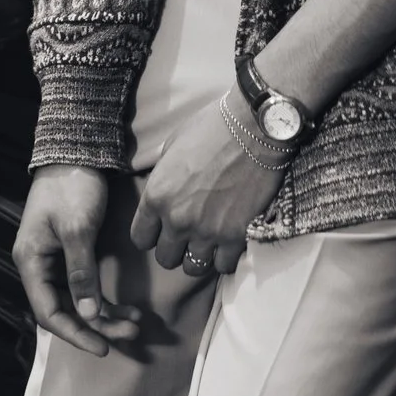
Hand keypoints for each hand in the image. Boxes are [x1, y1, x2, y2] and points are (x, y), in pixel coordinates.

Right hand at [14, 165, 141, 355]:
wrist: (77, 149)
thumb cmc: (72, 186)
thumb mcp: (77, 229)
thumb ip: (81, 273)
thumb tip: (89, 315)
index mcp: (31, 262)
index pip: (48, 313)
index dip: (76, 333)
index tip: (104, 346)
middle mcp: (40, 266)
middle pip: (65, 310)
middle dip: (97, 326)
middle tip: (131, 333)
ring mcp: (55, 260)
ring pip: (79, 301)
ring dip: (105, 315)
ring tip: (136, 323)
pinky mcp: (72, 252)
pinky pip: (86, 286)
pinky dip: (105, 298)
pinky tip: (128, 306)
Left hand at [129, 93, 286, 278]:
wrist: (254, 127)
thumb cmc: (212, 128)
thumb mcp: (173, 145)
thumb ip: (163, 176)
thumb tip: (162, 188)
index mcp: (156, 196)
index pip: (140, 238)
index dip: (152, 234)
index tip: (162, 228)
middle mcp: (177, 219)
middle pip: (166, 258)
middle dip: (175, 248)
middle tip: (189, 234)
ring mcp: (207, 231)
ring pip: (193, 268)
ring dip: (200, 256)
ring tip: (209, 240)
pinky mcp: (236, 235)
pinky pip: (224, 265)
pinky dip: (226, 256)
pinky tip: (230, 240)